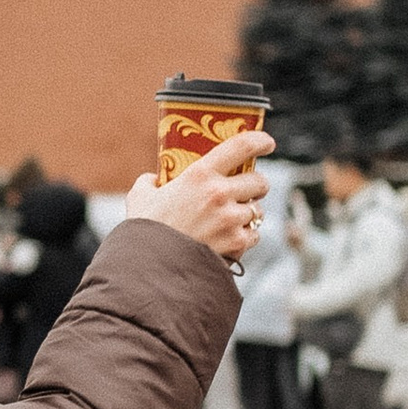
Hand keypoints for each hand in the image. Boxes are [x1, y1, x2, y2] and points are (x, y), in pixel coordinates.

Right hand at [124, 130, 269, 263]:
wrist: (150, 267)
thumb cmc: (145, 229)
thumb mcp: (140, 196)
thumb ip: (149, 182)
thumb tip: (153, 180)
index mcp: (199, 174)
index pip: (242, 146)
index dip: (260, 141)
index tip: (267, 143)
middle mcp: (219, 193)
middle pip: (259, 181)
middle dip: (256, 186)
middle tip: (246, 190)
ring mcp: (231, 218)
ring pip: (258, 210)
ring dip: (249, 213)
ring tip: (231, 220)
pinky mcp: (237, 242)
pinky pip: (254, 235)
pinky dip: (244, 237)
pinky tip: (228, 239)